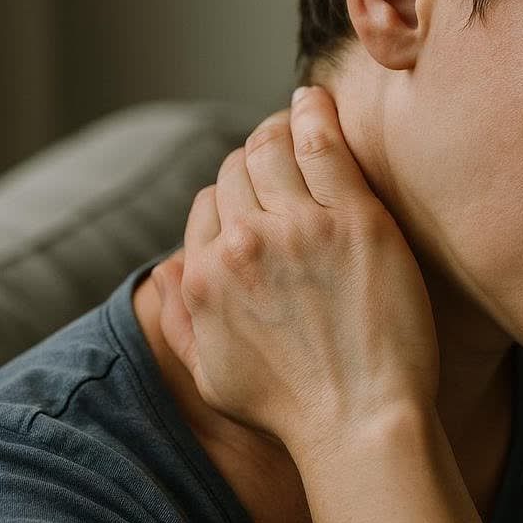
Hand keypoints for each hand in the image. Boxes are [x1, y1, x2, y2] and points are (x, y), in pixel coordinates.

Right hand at [151, 86, 438, 456]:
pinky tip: (313, 101)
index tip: (255, 191)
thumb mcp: (212, 377)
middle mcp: (242, 243)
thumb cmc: (292, 411)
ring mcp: (298, 227)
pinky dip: (313, 113)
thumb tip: (162, 272)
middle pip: (236, 170)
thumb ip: (180, 321)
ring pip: (272, 147)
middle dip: (254, 157)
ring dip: (279, 128)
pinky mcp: (353, 218)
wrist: (361, 422)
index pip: (207, 203)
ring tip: (296, 118)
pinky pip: (322, 143)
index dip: (231, 194)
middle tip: (278, 149)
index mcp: (204, 276)